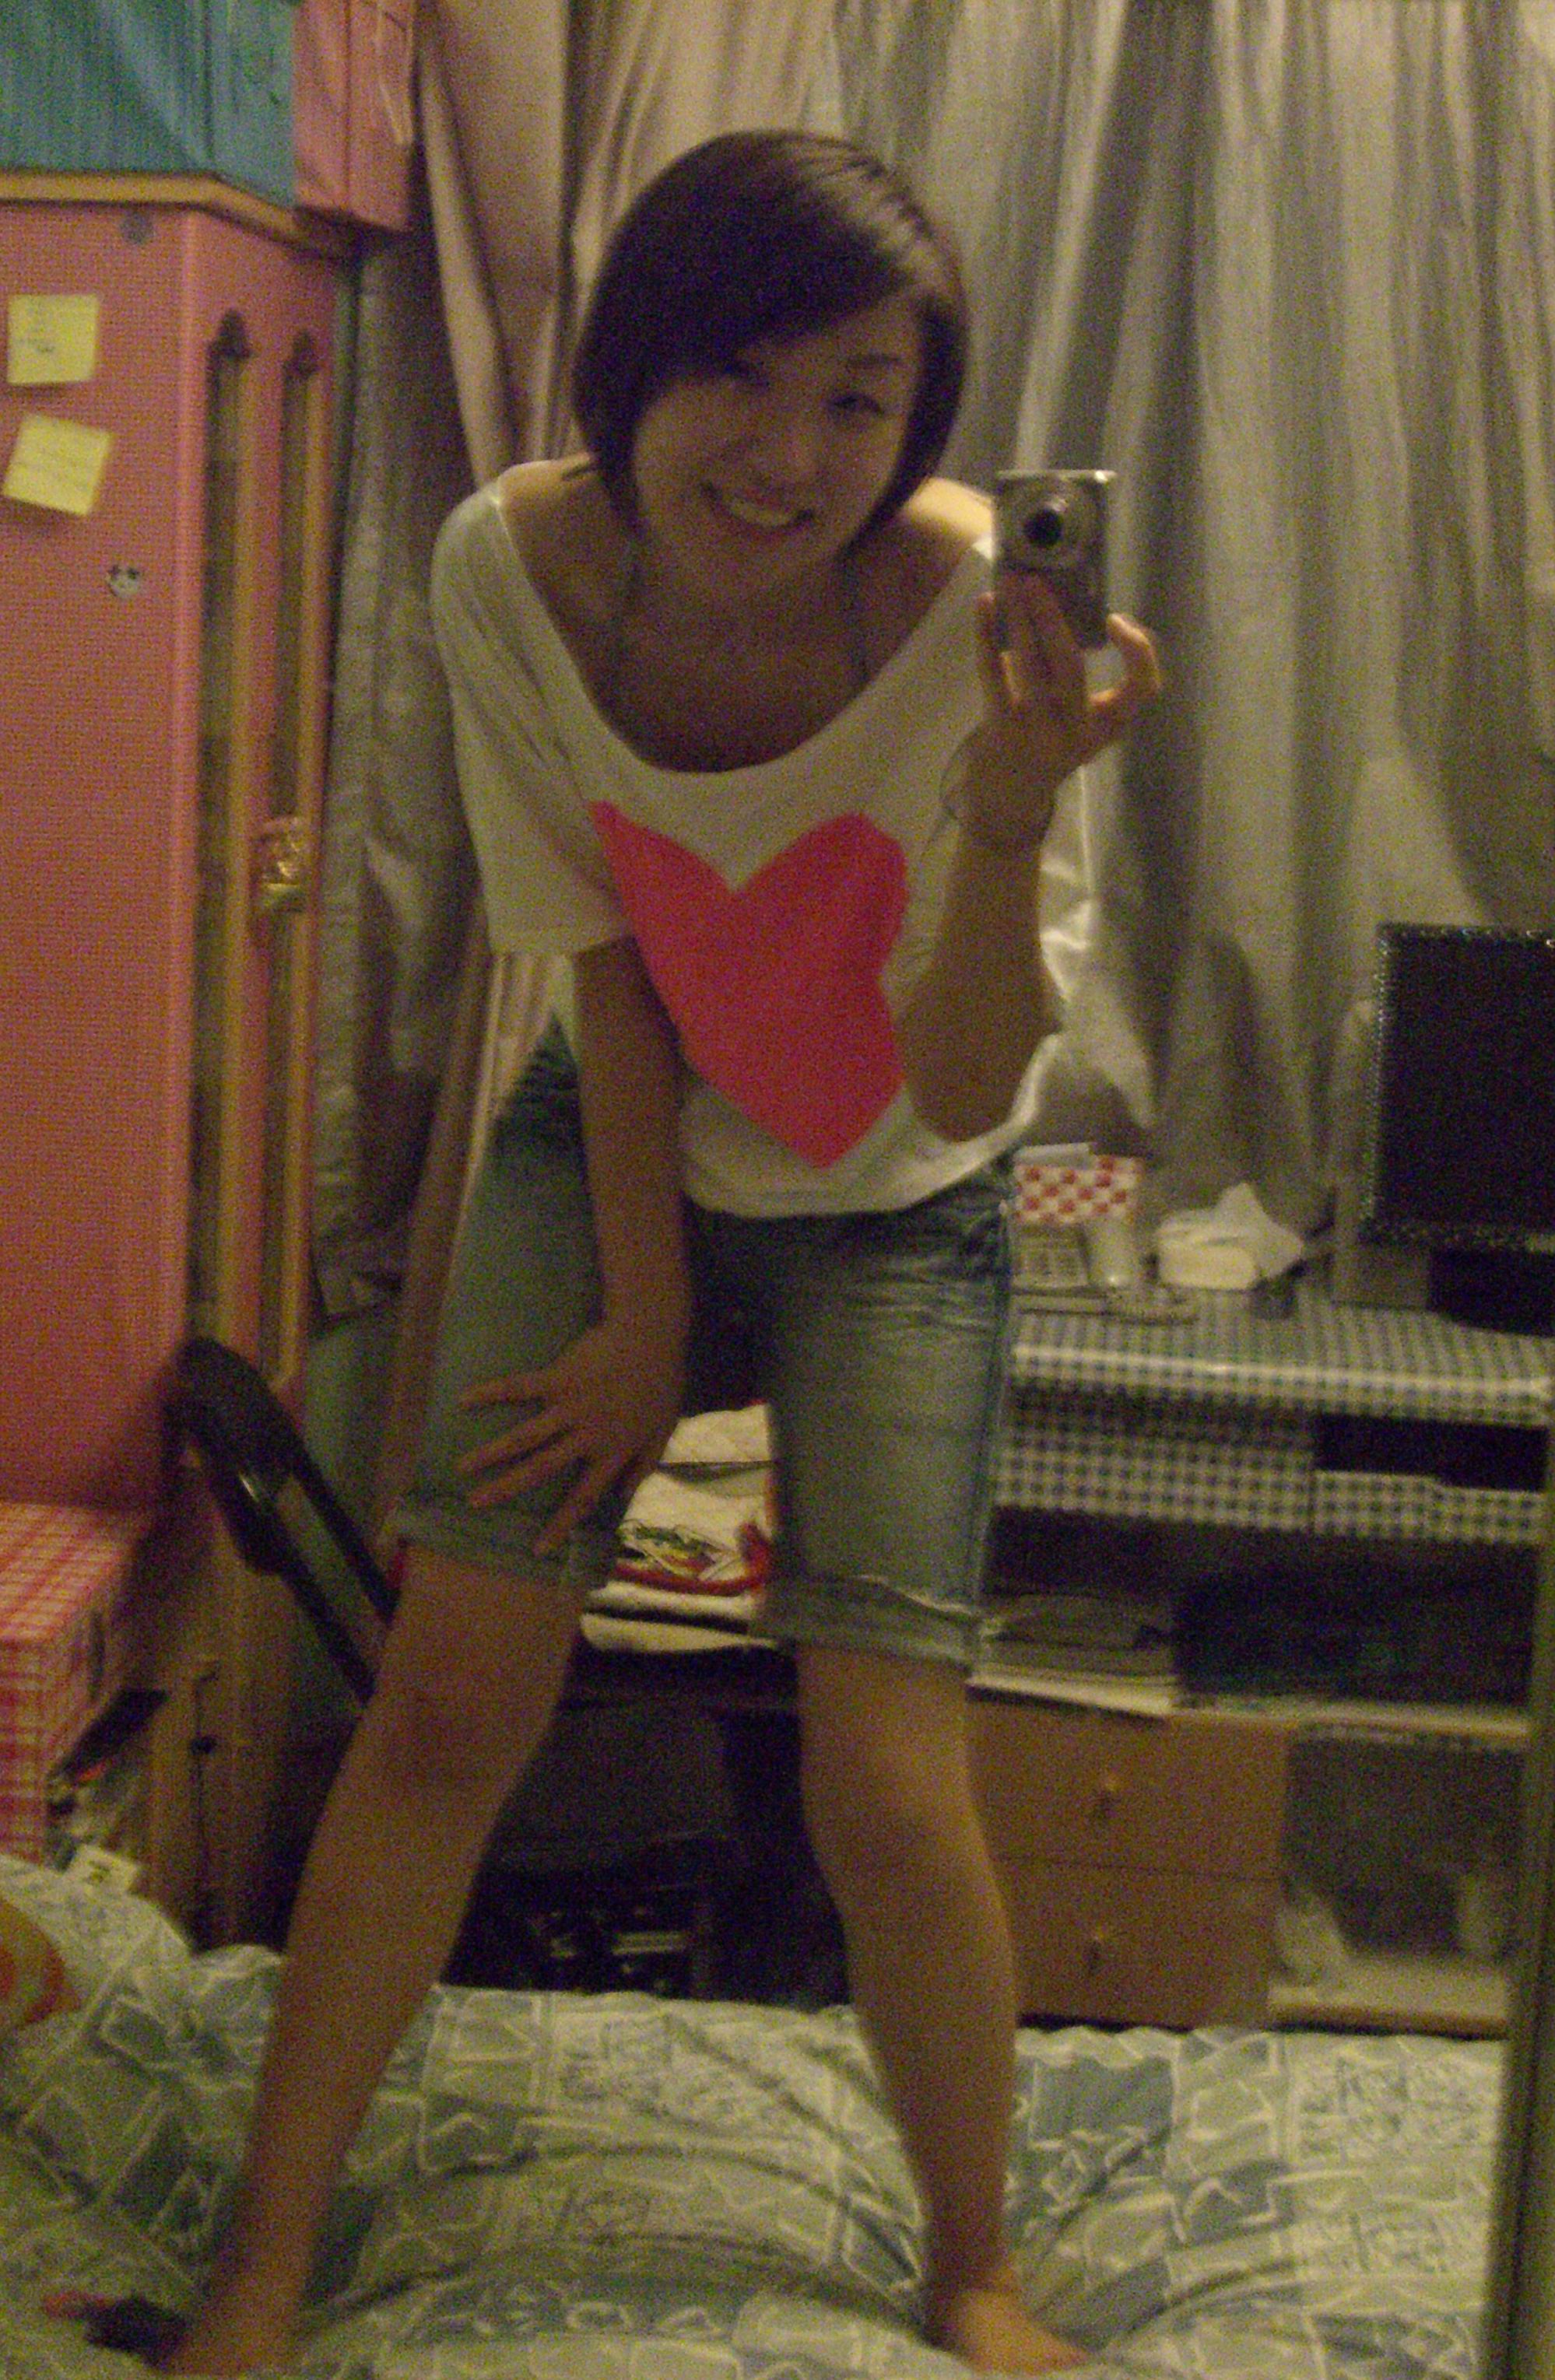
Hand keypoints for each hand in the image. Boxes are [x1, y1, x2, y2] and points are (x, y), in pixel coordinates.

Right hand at [456, 1317, 684, 1553]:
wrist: (651, 1335)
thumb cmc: (660, 1383)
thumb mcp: (661, 1432)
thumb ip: (643, 1467)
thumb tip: (624, 1499)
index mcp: (612, 1451)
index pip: (584, 1497)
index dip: (561, 1524)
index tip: (538, 1549)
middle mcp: (587, 1434)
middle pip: (541, 1468)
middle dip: (506, 1488)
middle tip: (474, 1504)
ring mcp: (570, 1405)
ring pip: (525, 1436)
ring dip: (491, 1452)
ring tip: (463, 1467)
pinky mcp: (557, 1377)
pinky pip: (519, 1387)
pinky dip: (491, 1393)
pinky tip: (464, 1400)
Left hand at [962, 571, 1161, 848]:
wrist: (1012, 796)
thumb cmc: (1053, 740)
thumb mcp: (1086, 719)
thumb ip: (1079, 674)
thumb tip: (1052, 605)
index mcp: (1108, 725)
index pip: (1143, 688)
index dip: (1138, 652)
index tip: (1115, 620)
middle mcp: (1077, 731)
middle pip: (1071, 666)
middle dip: (1052, 618)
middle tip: (1035, 580)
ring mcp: (1037, 732)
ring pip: (1029, 665)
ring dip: (1018, 618)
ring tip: (1009, 582)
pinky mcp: (1001, 731)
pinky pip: (992, 675)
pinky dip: (986, 637)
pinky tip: (985, 606)